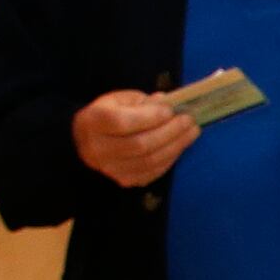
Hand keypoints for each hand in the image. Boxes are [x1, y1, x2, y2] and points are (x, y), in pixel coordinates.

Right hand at [74, 90, 195, 186]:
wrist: (87, 140)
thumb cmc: (109, 114)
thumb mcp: (121, 99)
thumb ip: (143, 102)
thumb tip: (167, 104)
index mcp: (93, 122)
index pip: (122, 122)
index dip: (149, 117)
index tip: (170, 110)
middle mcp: (97, 149)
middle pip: (139, 145)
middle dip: (169, 132)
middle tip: (189, 120)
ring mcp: (110, 169)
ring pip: (148, 162)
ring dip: (175, 146)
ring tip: (192, 132)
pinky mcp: (123, 180)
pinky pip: (151, 173)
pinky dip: (170, 159)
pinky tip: (180, 146)